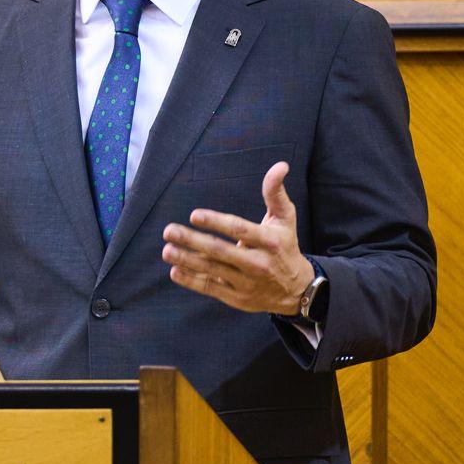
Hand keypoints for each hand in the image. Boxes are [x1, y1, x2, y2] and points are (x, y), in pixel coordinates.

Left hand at [161, 161, 313, 314]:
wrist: (296, 290)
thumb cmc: (285, 247)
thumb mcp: (285, 219)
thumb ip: (275, 193)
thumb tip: (280, 166)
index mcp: (269, 242)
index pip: (239, 230)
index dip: (216, 222)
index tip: (194, 215)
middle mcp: (257, 263)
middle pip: (220, 251)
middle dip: (192, 240)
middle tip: (169, 231)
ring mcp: (246, 283)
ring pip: (212, 271)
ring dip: (186, 260)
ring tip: (167, 250)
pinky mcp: (236, 297)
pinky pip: (210, 288)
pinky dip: (191, 281)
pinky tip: (175, 270)